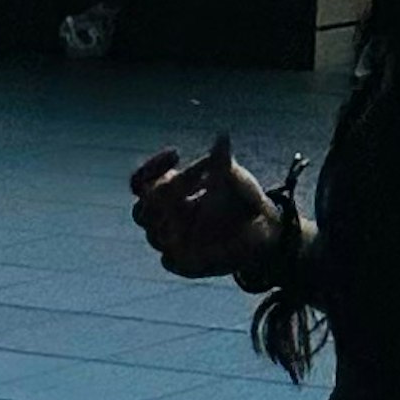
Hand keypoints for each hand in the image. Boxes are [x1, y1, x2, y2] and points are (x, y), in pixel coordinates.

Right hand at [131, 139, 286, 284]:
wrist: (260, 229)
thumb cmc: (239, 199)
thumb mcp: (232, 177)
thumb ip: (221, 161)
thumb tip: (223, 135)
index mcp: (170, 192)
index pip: (139, 183)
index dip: (150, 168)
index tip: (177, 153)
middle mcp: (166, 219)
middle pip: (140, 211)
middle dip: (162, 195)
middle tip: (190, 181)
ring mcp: (173, 243)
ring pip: (152, 235)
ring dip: (171, 220)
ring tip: (199, 204)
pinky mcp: (183, 264)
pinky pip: (169, 260)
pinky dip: (178, 248)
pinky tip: (199, 238)